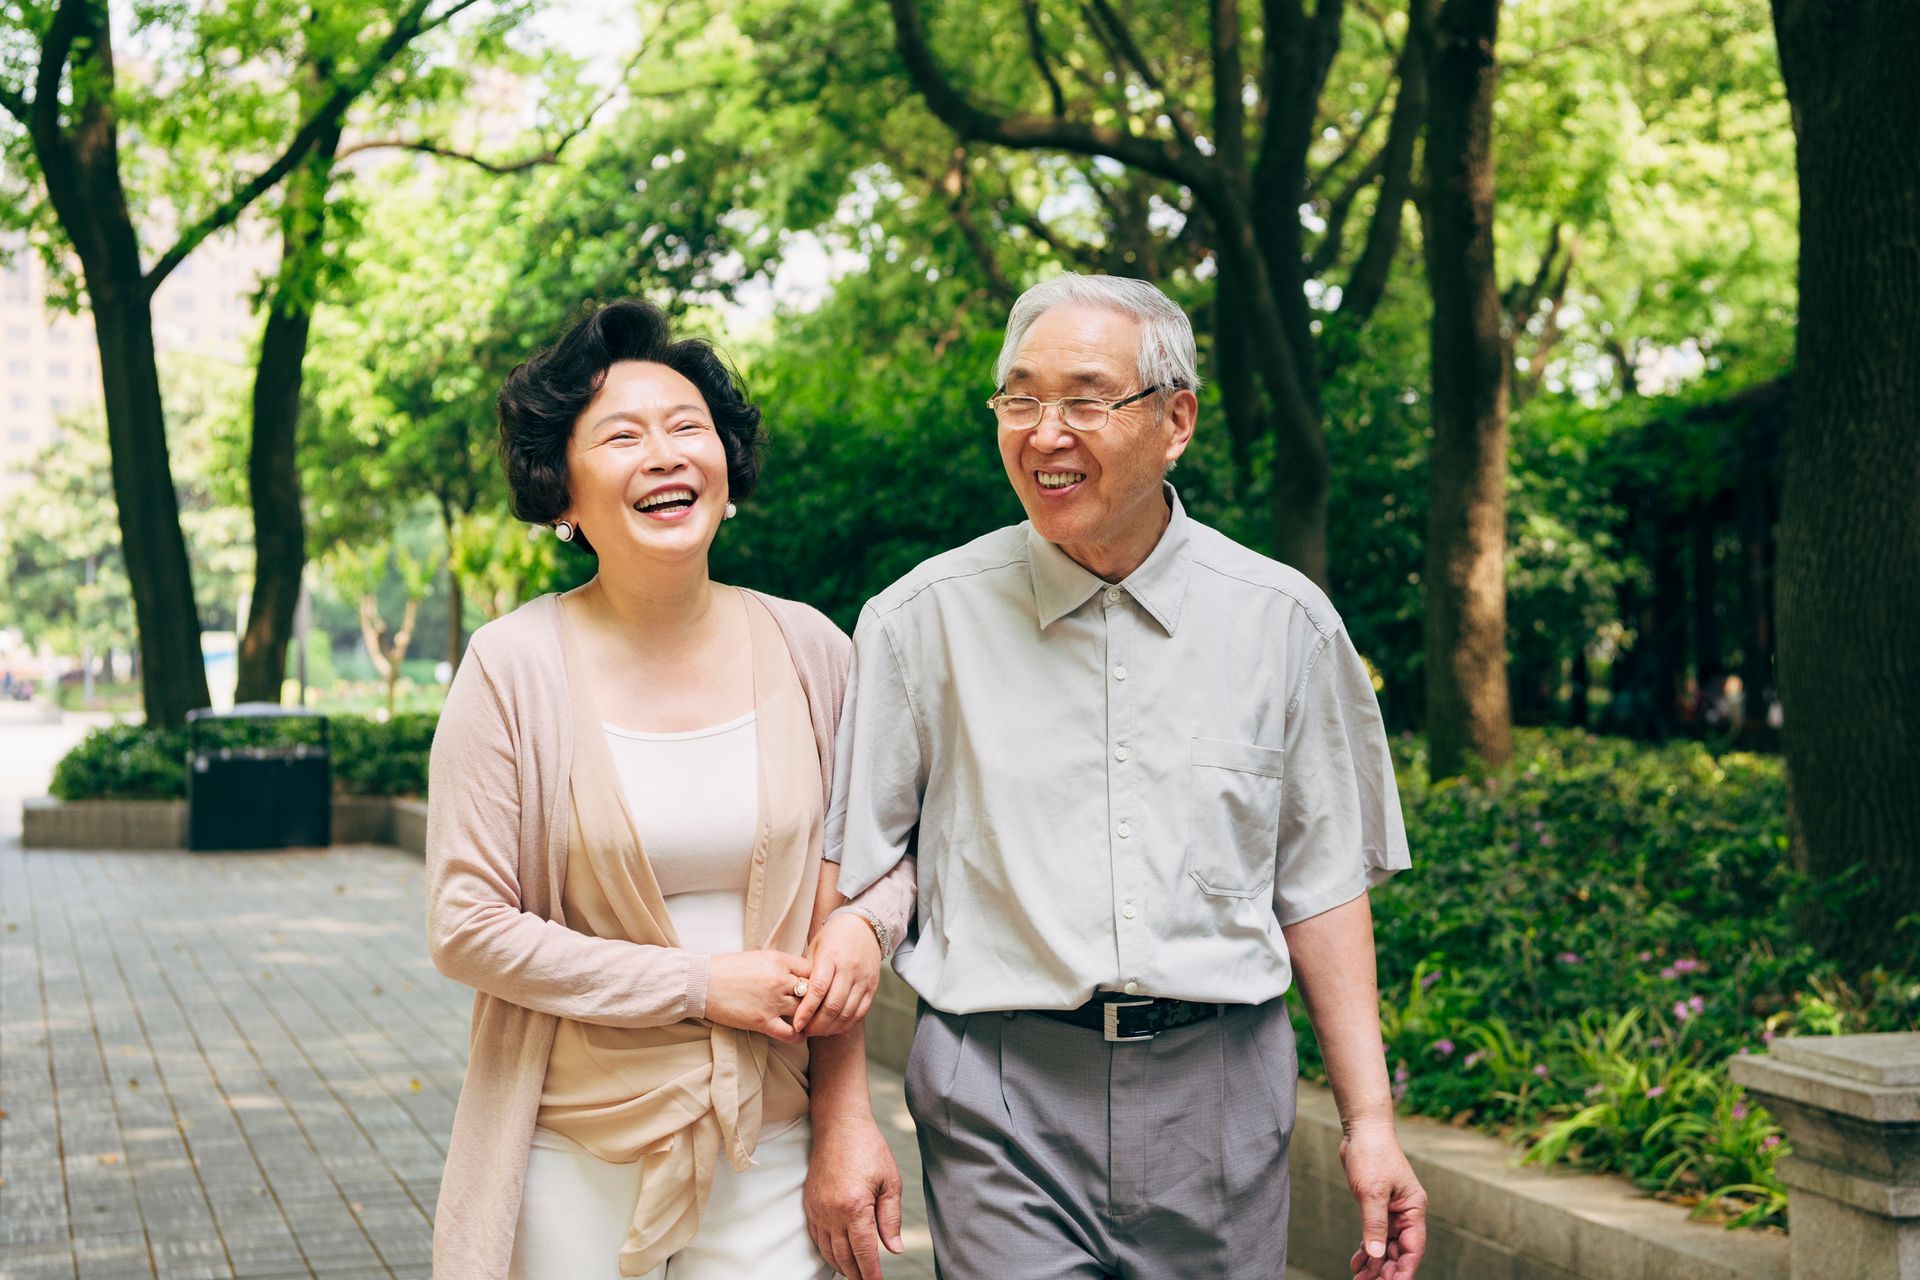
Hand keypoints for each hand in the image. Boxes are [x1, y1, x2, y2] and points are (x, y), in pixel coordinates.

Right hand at [705, 950, 811, 1043]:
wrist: (702, 983)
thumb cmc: (728, 969)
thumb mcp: (759, 957)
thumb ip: (781, 964)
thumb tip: (800, 973)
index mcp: (779, 960)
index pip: (811, 969)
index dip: (816, 978)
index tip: (815, 986)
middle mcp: (780, 980)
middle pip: (812, 990)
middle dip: (816, 999)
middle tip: (819, 1006)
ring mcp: (772, 1002)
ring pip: (805, 1011)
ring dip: (810, 1017)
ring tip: (812, 1021)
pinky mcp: (762, 1021)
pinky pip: (790, 1033)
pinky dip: (798, 1036)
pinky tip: (800, 1035)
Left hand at [795, 913, 883, 1037]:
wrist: (864, 926)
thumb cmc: (834, 936)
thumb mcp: (816, 947)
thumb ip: (807, 971)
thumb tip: (794, 997)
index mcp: (831, 956)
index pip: (818, 989)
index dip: (806, 1011)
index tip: (796, 1024)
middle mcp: (849, 968)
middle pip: (833, 1005)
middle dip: (817, 1024)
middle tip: (805, 1030)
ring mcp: (863, 978)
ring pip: (847, 1012)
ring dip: (830, 1027)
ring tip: (817, 1031)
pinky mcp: (873, 986)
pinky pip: (860, 1012)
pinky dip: (846, 1024)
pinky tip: (834, 1027)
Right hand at [805, 1113, 902, 1279]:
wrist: (839, 1125)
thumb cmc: (869, 1148)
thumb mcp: (889, 1181)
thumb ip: (891, 1218)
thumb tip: (894, 1248)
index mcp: (855, 1207)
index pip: (864, 1252)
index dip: (871, 1273)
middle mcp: (832, 1212)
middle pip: (844, 1257)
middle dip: (857, 1275)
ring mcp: (818, 1208)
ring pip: (827, 1250)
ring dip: (841, 1266)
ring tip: (854, 1274)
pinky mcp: (809, 1203)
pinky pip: (816, 1236)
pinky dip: (826, 1251)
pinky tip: (837, 1254)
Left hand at [1342, 1124, 1425, 1278]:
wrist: (1362, 1131)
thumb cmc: (1372, 1155)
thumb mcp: (1372, 1191)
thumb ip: (1375, 1224)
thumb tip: (1378, 1254)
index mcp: (1413, 1208)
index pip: (1413, 1248)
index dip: (1404, 1270)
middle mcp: (1405, 1212)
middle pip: (1399, 1250)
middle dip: (1386, 1270)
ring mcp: (1391, 1210)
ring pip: (1386, 1245)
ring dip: (1375, 1263)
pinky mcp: (1376, 1207)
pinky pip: (1375, 1235)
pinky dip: (1367, 1249)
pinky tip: (1357, 1262)